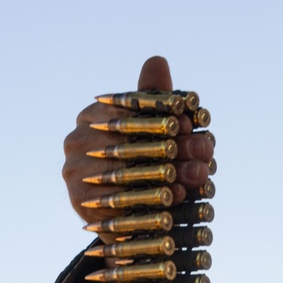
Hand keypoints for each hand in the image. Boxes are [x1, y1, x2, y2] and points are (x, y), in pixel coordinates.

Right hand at [62, 56, 214, 238]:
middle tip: (206, 153)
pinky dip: (153, 200)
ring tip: (199, 175)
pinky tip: (178, 198)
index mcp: (92, 117)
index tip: (191, 123)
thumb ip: (152, 97)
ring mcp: (75, 174)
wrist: (123, 222)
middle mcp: (77, 142)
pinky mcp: (81, 204)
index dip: (163, 117)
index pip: (129, 114)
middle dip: (174, 148)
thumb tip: (158, 61)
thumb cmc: (141, 164)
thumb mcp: (150, 128)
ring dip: (169, 175)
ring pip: (128, 172)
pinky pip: (121, 201)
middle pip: (132, 142)